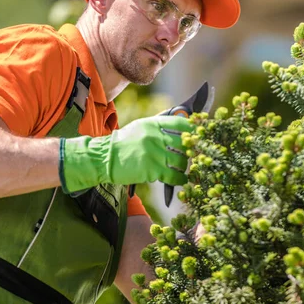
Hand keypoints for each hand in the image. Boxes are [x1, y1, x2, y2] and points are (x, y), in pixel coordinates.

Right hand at [59, 115, 192, 192]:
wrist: (104, 158)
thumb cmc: (123, 144)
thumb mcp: (140, 128)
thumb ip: (158, 128)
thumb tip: (181, 129)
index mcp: (152, 124)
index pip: (180, 124)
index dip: (193, 130)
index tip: (199, 135)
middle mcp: (154, 136)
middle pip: (184, 144)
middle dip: (191, 151)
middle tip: (194, 156)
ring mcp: (153, 153)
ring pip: (181, 160)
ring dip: (185, 166)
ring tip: (183, 169)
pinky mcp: (151, 169)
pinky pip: (173, 175)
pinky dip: (180, 179)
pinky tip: (181, 180)